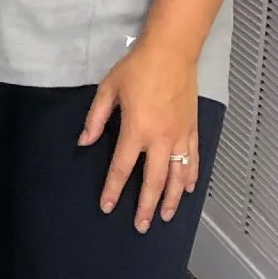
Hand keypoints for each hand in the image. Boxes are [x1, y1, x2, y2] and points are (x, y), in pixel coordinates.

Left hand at [80, 38, 202, 230]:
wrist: (172, 52)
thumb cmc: (137, 68)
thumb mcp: (108, 90)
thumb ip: (96, 119)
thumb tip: (84, 142)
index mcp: (136, 130)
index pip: (122, 168)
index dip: (113, 189)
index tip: (107, 207)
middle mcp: (160, 139)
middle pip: (153, 181)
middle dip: (146, 206)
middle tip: (141, 226)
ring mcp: (180, 136)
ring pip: (178, 176)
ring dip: (172, 199)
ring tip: (165, 217)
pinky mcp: (193, 130)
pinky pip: (194, 160)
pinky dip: (192, 177)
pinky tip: (189, 190)